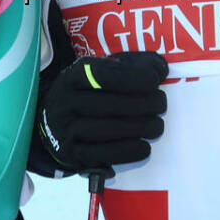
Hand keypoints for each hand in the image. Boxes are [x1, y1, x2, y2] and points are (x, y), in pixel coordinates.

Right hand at [37, 52, 166, 172]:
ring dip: (137, 128)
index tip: (153, 81)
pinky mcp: (71, 153)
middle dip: (142, 104)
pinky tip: (144, 146)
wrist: (59, 121)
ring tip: (156, 126)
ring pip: (104, 130)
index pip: (101, 74)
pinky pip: (101, 154)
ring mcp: (65, 128)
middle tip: (160, 104)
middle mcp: (64, 101)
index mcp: (73, 76)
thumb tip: (160, 69)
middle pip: (106, 104)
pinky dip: (127, 151)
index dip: (131, 77)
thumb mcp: (106, 72)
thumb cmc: (92, 93)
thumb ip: (134, 65)